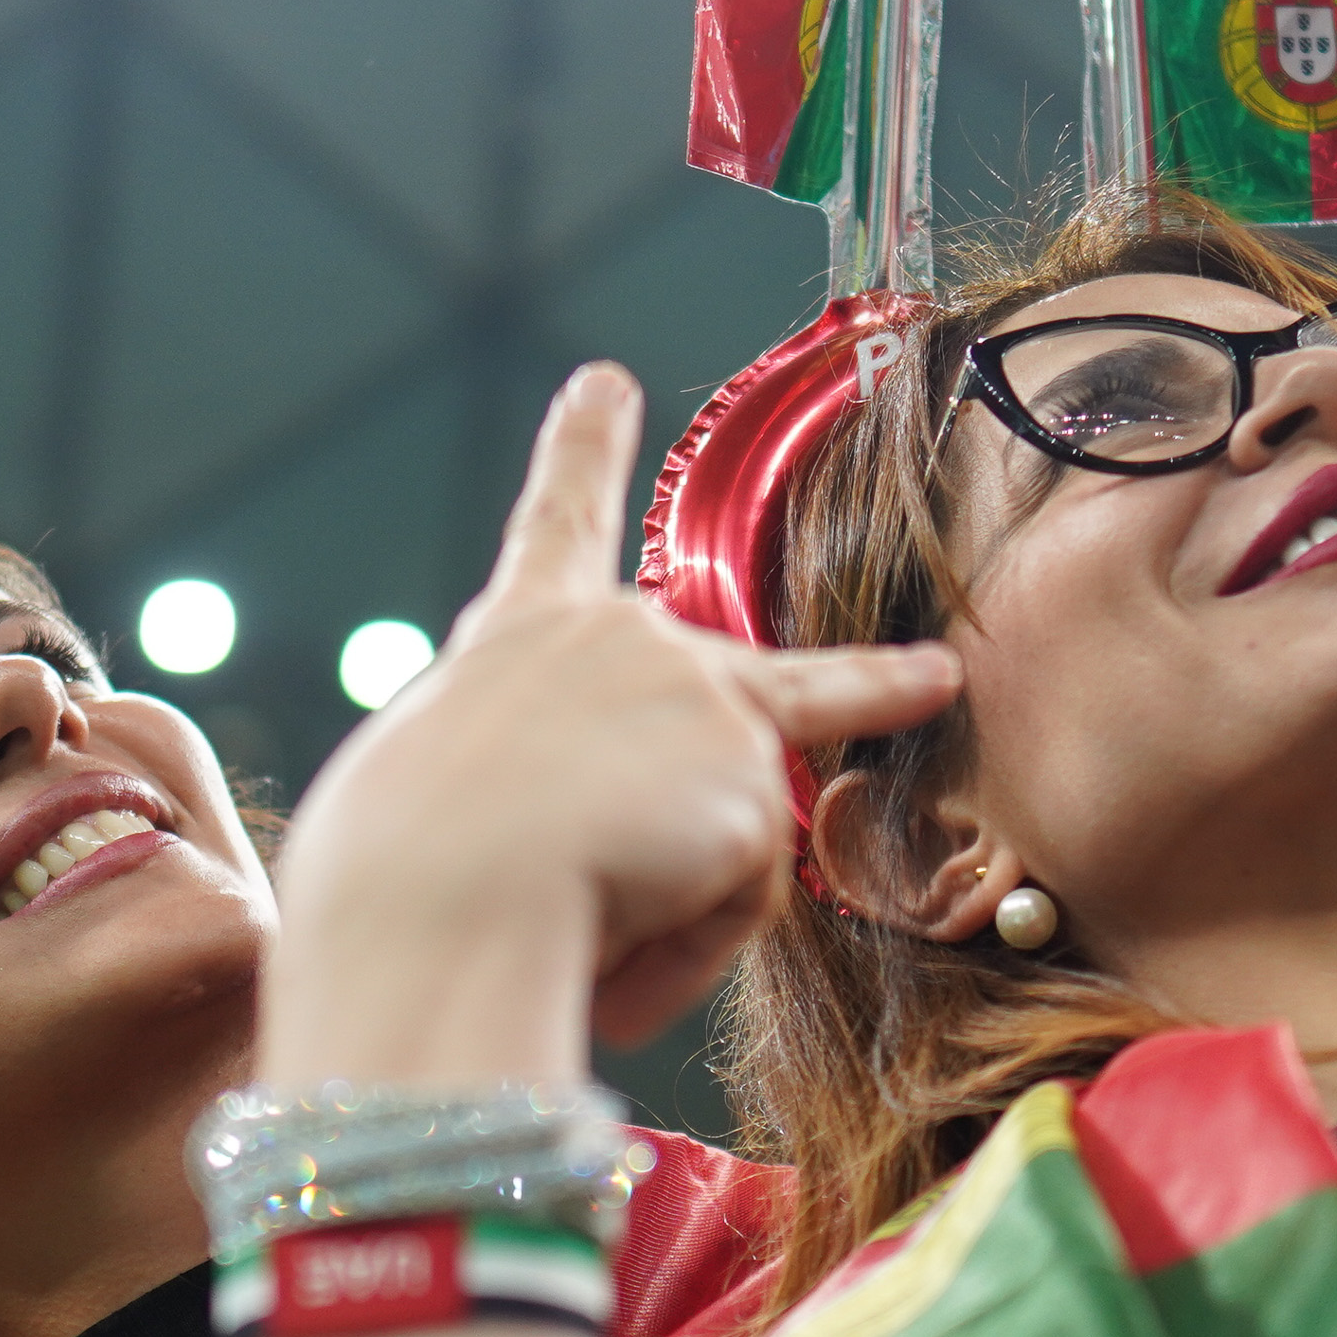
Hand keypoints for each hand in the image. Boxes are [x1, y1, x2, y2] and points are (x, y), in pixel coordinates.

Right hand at [265, 364, 959, 1083]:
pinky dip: (677, 951)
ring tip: (591, 926)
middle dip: (872, 683)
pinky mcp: (754, 777)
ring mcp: (704, 700)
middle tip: (938, 677)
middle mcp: (624, 637)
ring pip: (732, 844)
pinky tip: (612, 952)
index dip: (583, 449)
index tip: (605, 384)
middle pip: (756, 685)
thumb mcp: (434, 795)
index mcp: (518, 637)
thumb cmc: (398, 870)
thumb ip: (522, 788)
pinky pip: (730, 905)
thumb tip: (596, 856)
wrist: (440, 896)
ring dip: (677, 912)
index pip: (556, 522)